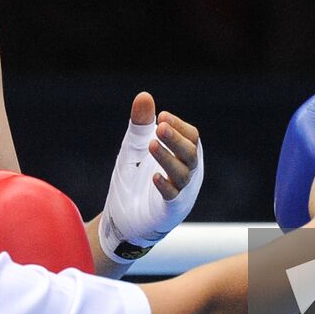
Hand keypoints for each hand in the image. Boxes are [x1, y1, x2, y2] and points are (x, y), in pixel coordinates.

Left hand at [99, 92, 204, 262]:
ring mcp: (181, 192)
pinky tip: (154, 177)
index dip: (179, 126)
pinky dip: (165, 186)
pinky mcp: (169, 210)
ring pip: (182, 173)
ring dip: (167, 158)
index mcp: (183, 155)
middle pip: (191, 152)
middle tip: (159, 126)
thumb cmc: (134, 179)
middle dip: (176, 139)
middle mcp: (187, 172)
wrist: (123, 218)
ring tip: (151, 145)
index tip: (161, 116)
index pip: (191, 136)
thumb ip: (141, 124)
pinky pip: (172, 197)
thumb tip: (144, 95)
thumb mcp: (135, 148)